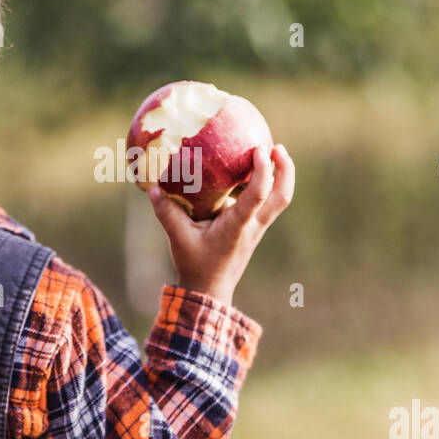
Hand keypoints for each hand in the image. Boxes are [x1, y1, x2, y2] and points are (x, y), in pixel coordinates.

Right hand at [148, 144, 294, 306]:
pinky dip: (267, 184)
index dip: (264, 171)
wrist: (209, 291)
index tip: (260, 149)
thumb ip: (167, 213)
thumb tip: (153, 188)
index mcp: (238, 225)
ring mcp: (256, 228)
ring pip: (279, 200)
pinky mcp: (253, 228)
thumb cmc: (196, 265)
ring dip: (281, 176)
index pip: (258, 195)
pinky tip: (251, 171)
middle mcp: (253, 225)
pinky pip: (267, 203)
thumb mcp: (178, 239)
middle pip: (282, 197)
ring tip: (271, 152)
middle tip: (276, 147)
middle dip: (285, 170)